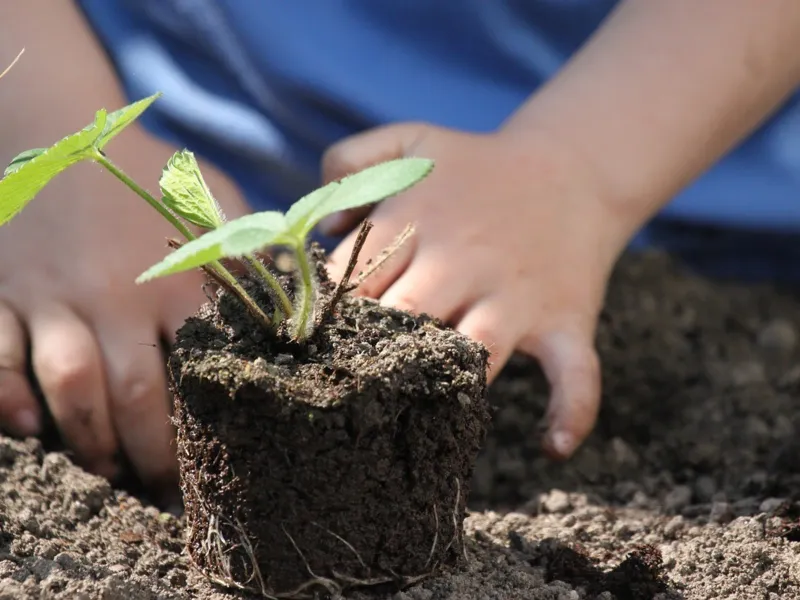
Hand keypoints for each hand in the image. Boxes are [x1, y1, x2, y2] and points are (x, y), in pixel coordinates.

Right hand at [0, 131, 248, 499]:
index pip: (194, 371)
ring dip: (87, 440)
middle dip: (148, 454)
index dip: (205, 429)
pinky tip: (26, 428)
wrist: (55, 127)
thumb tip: (289, 301)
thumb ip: (246, 252)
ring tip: (107, 470)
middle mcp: (111, 295)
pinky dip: (5, 398)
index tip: (216, 463)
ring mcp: (49, 295)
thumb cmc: (145, 172)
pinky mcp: (0, 292)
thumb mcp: (210, 201)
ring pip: (67, 388)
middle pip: (131, 395)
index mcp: (171, 278)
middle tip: (161, 487)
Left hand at [322, 123, 629, 458]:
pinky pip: (575, 374)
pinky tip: (552, 446)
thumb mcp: (410, 140)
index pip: (354, 278)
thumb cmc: (478, 167)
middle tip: (346, 383)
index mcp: (418, 220)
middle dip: (371, 351)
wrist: (573, 168)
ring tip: (416, 413)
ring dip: (445, 384)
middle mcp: (463, 261)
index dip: (327, 313)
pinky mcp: (565, 321)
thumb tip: (324, 229)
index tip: (310, 341)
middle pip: (402, 318)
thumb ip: (349, 161)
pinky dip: (571, 412)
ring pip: (473, 353)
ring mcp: (516, 296)